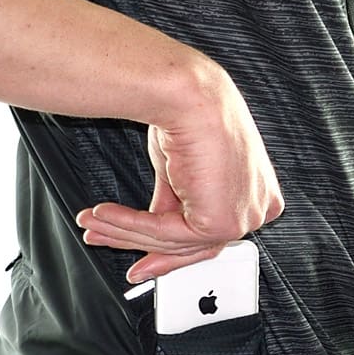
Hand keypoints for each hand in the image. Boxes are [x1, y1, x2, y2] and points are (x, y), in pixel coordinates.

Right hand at [76, 67, 283, 280]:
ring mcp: (244, 218)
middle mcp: (258, 208)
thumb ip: (176, 203)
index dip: (169, 248)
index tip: (142, 258)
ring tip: (94, 222)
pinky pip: (164, 232)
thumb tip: (157, 223)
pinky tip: (103, 215)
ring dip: (124, 231)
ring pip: (173, 241)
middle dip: (142, 247)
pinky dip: (128, 224)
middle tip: (107, 240)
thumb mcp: (183, 169)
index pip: (210, 232)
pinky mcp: (220, 223)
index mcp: (259, 194)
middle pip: (192, 244)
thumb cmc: (193, 115)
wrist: (189, 96)